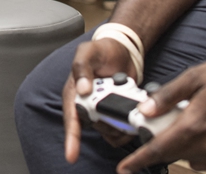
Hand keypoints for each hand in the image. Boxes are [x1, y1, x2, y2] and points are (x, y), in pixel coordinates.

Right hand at [63, 38, 136, 161]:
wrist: (123, 50)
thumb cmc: (102, 50)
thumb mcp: (87, 52)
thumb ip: (82, 68)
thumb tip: (82, 89)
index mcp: (74, 92)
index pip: (71, 118)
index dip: (71, 138)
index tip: (72, 155)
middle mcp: (86, 105)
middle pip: (94, 126)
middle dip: (107, 120)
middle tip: (121, 98)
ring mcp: (102, 110)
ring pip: (110, 130)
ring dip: (121, 120)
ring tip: (129, 98)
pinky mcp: (117, 112)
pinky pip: (122, 127)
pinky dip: (130, 122)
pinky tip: (134, 107)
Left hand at [116, 59, 205, 173]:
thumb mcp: (195, 78)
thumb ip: (167, 96)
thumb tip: (146, 109)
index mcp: (194, 125)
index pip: (158, 149)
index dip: (138, 160)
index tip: (124, 168)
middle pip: (169, 154)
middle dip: (157, 144)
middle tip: (156, 126)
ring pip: (185, 157)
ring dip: (177, 145)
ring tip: (185, 122)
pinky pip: (201, 159)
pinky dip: (194, 148)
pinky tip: (200, 129)